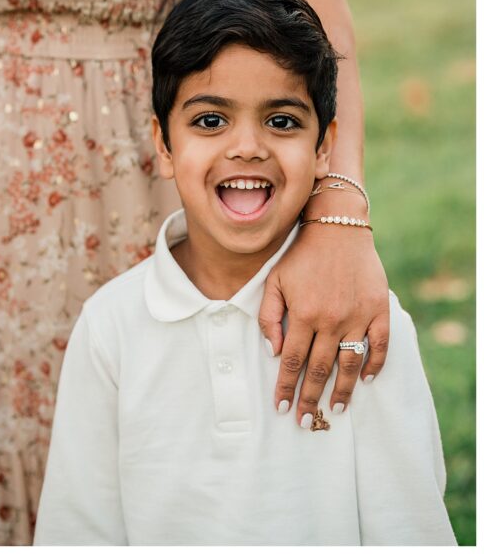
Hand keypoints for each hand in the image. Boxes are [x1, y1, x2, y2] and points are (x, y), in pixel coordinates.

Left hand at [259, 219, 388, 425]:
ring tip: (335, 411)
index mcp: (303, 314)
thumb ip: (268, 316)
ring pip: (350, 363)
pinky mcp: (379, 309)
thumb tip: (273, 351)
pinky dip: (374, 364)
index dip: (286, 387)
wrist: (336, 228)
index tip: (281, 407)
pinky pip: (379, 344)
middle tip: (306, 421)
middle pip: (319, 369)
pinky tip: (365, 380)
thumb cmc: (300, 256)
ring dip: (342, 390)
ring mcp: (358, 315)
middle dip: (310, 398)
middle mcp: (331, 319)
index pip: (292, 361)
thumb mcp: (274, 281)